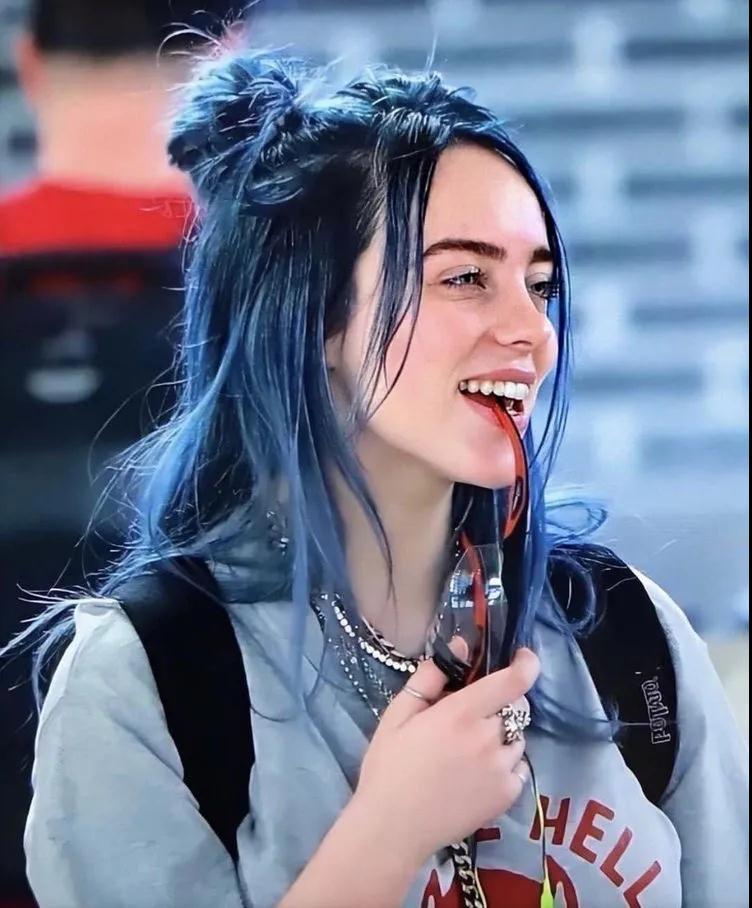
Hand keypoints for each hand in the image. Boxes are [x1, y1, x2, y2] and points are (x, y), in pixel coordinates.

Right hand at [352, 639, 539, 864]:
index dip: (526, 664)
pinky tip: (477, 774)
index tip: (524, 657)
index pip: (512, 681)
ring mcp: (501, 770)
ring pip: (517, 736)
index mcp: (462, 714)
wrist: (392, 829)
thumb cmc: (389, 767)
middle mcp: (488, 738)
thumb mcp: (398, 714)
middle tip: (471, 716)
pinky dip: (505, 764)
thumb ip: (430, 677)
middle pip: (515, 707)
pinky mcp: (507, 796)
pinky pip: (517, 767)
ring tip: (471, 750)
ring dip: (503, 734)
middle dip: (500, 703)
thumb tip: (460, 645)